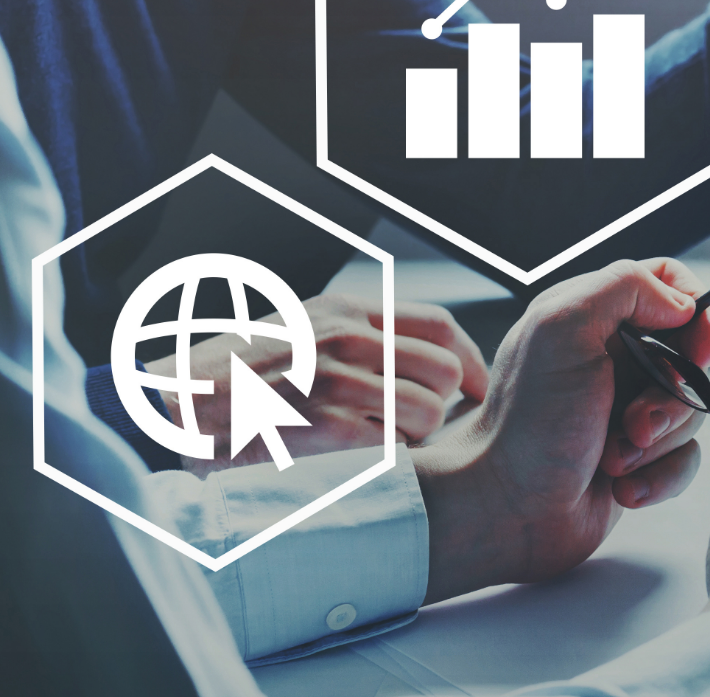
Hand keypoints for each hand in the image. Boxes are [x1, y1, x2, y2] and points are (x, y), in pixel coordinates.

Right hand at [147, 294, 488, 474]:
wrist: (166, 412)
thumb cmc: (239, 381)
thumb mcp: (301, 333)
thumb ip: (359, 336)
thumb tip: (433, 356)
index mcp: (344, 311)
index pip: (441, 327)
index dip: (471, 362)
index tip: (477, 389)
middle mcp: (342, 337)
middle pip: (444, 369)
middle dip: (445, 404)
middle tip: (424, 427)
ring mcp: (330, 379)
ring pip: (428, 411)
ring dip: (418, 438)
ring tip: (387, 447)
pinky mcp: (318, 423)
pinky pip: (392, 445)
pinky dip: (388, 460)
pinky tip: (361, 463)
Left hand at [412, 258, 709, 601]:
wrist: (506, 510)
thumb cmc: (526, 425)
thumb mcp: (562, 329)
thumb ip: (624, 287)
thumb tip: (682, 302)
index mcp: (593, 316)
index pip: (668, 282)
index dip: (696, 312)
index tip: (698, 351)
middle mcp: (613, 358)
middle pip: (690, 355)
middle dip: (673, 395)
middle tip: (635, 421)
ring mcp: (629, 408)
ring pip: (691, 411)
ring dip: (657, 442)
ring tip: (614, 459)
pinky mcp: (640, 456)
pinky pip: (686, 458)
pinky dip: (660, 476)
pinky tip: (623, 488)